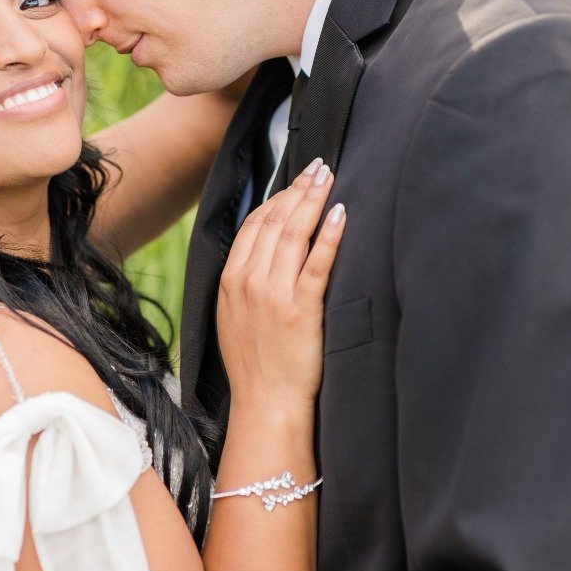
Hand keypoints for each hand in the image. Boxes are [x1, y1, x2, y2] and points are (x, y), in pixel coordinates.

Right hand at [217, 160, 345, 409]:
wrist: (266, 403)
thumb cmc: (255, 365)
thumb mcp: (233, 317)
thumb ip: (243, 282)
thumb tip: (262, 252)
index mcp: (230, 280)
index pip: (253, 224)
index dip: (277, 198)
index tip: (296, 182)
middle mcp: (249, 282)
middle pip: (274, 220)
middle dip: (298, 188)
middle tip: (319, 167)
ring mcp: (275, 294)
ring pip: (294, 233)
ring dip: (313, 200)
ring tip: (329, 178)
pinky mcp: (302, 309)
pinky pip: (317, 262)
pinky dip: (329, 234)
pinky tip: (340, 214)